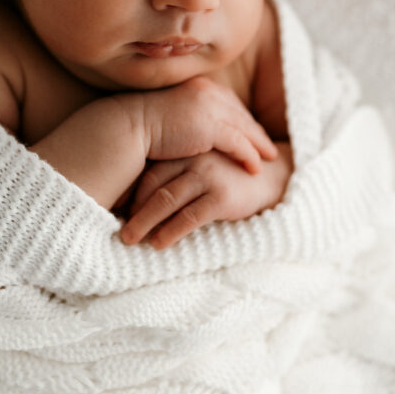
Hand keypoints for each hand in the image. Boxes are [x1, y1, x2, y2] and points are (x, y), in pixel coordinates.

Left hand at [121, 142, 292, 248]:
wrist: (276, 179)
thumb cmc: (234, 175)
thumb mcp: (206, 163)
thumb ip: (181, 171)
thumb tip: (143, 198)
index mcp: (188, 149)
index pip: (151, 171)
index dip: (133, 193)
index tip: (119, 212)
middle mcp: (195, 158)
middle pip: (153, 186)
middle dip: (133, 210)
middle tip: (119, 229)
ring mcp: (208, 176)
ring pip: (166, 201)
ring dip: (144, 223)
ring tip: (130, 239)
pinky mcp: (222, 196)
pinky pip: (188, 217)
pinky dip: (170, 232)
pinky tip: (159, 244)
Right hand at [129, 77, 276, 175]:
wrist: (128, 129)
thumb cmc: (144, 126)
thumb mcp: (173, 114)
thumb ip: (190, 115)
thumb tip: (198, 127)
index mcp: (201, 86)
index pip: (231, 103)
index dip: (245, 120)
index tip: (254, 133)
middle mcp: (210, 91)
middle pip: (242, 114)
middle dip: (257, 132)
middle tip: (269, 147)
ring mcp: (211, 107)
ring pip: (245, 128)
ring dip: (260, 144)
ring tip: (270, 158)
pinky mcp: (210, 128)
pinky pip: (239, 143)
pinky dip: (249, 156)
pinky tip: (256, 168)